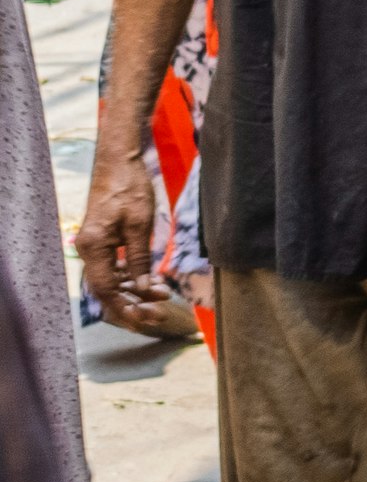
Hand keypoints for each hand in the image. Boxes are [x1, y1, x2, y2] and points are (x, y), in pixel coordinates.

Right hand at [77, 150, 158, 319]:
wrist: (120, 163)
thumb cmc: (130, 188)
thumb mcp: (140, 225)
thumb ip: (139, 258)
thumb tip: (143, 287)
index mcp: (94, 247)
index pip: (105, 288)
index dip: (124, 306)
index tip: (145, 319)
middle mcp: (88, 249)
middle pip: (107, 288)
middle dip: (132, 303)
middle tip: (159, 314)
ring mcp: (94, 245)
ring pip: (111, 279)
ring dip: (134, 290)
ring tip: (163, 297)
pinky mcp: (103, 240)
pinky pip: (113, 266)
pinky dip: (130, 277)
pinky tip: (150, 283)